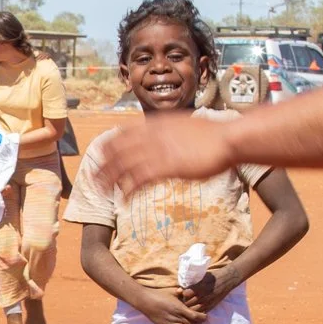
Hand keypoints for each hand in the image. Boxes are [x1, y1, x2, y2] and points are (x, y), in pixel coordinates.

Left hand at [88, 112, 238, 197]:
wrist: (229, 138)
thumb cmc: (213, 136)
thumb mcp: (184, 126)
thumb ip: (168, 132)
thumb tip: (161, 138)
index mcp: (156, 124)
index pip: (122, 133)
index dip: (108, 146)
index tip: (100, 156)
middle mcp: (153, 135)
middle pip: (117, 149)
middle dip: (102, 164)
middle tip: (94, 178)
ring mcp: (159, 150)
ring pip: (123, 165)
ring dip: (109, 179)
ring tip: (101, 191)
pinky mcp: (167, 167)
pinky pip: (140, 179)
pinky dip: (129, 190)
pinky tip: (124, 199)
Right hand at [129, 283, 202, 323]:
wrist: (145, 300)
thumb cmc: (159, 294)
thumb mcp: (172, 291)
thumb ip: (180, 292)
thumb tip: (185, 291)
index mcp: (180, 308)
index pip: (196, 316)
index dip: (202, 318)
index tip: (204, 316)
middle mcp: (176, 317)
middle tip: (198, 322)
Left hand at [183, 269, 235, 313]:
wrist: (227, 280)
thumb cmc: (212, 277)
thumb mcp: (200, 277)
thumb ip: (189, 284)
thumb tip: (178, 291)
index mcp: (200, 287)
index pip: (186, 294)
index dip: (182, 294)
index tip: (181, 294)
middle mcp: (204, 296)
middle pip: (188, 304)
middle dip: (183, 303)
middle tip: (181, 302)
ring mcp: (208, 302)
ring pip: (194, 310)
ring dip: (189, 309)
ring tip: (187, 307)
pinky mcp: (211, 307)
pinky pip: (201, 313)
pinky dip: (196, 314)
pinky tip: (193, 311)